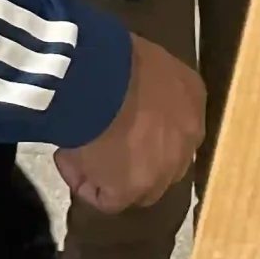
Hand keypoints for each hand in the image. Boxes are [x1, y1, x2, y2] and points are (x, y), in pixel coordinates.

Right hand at [56, 34, 204, 212]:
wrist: (100, 76)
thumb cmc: (115, 59)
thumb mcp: (143, 64)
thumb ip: (144, 86)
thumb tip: (122, 99)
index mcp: (192, 98)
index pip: (176, 129)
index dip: (148, 133)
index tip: (121, 127)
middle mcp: (189, 137)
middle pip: (164, 163)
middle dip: (137, 161)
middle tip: (103, 148)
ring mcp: (164, 168)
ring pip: (138, 188)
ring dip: (111, 177)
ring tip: (80, 153)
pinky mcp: (133, 189)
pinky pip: (105, 199)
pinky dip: (83, 184)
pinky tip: (68, 158)